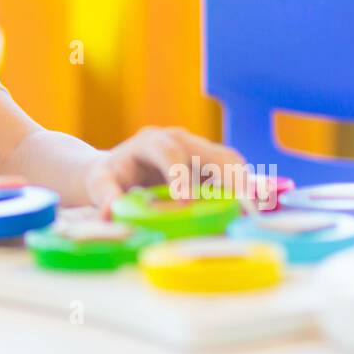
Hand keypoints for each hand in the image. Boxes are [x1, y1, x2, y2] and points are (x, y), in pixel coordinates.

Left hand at [81, 126, 249, 218]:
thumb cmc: (110, 176)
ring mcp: (199, 148)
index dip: (180, 175)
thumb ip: (105, 196)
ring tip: (254, 211)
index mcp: (151, 141)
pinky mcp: (211, 161)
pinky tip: (252, 210)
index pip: (169, 152)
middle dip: (228, 178)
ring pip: (229, 160)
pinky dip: (245, 189)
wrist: (119, 168)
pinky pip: (234, 172)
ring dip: (243, 184)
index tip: (185, 202)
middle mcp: (179, 139)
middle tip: (242, 206)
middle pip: (210, 152)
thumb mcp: (99, 184)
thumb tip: (111, 213)